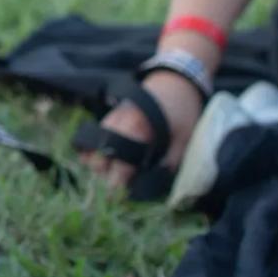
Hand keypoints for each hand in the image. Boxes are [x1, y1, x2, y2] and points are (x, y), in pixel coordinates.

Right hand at [81, 70, 202, 191]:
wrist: (176, 78)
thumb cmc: (182, 109)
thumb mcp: (184, 138)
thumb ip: (170, 162)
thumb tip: (155, 183)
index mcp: (135, 131)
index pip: (117, 167)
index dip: (116, 187)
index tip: (121, 198)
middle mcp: (117, 125)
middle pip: (98, 161)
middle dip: (106, 178)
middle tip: (121, 186)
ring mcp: (110, 119)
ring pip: (92, 150)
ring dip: (100, 166)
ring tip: (115, 174)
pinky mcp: (110, 116)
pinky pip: (93, 138)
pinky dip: (94, 151)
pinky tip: (106, 160)